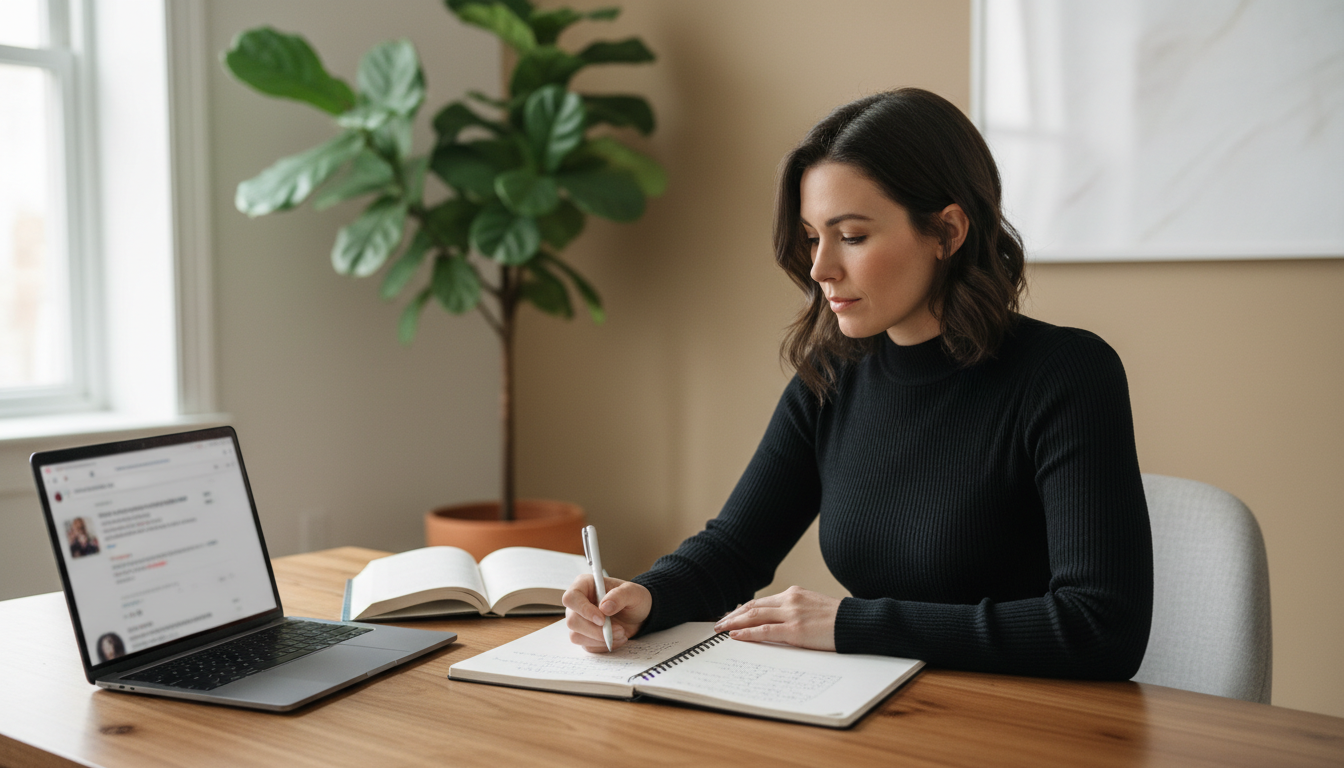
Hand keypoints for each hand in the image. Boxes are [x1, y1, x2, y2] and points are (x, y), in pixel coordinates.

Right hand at [562, 575, 650, 652]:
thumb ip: (620, 596)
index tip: (602, 620)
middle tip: (620, 630)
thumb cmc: (633, 598)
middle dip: (596, 630)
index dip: (583, 610)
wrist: (638, 615)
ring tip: (621, 633)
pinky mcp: (583, 635)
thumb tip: (604, 607)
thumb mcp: (633, 592)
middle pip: (572, 621)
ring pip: (576, 636)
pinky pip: (587, 646)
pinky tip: (617, 638)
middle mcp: (577, 603)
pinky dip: (603, 645)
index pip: (571, 598)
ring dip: (600, 639)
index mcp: (584, 585)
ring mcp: (578, 620)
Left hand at [713, 586, 839, 650]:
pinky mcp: (795, 630)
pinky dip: (747, 633)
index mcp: (794, 594)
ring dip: (734, 623)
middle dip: (733, 616)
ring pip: (754, 616)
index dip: (743, 609)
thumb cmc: (838, 620)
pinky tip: (736, 635)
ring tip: (720, 629)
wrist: (856, 623)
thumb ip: (795, 610)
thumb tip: (778, 621)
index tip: (731, 616)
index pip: (761, 602)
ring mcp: (792, 614)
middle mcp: (790, 600)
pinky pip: (765, 631)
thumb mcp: (814, 607)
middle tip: (718, 623)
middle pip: (753, 607)